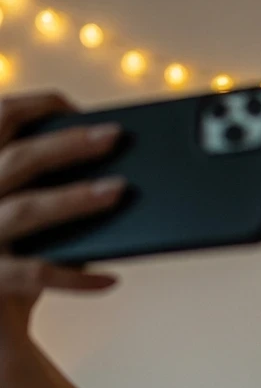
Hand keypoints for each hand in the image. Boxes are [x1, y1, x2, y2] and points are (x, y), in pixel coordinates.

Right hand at [0, 90, 126, 350]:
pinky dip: (76, 278)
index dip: (36, 107)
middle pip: (18, 160)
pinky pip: (36, 275)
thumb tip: (115, 174)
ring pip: (27, 210)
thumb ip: (50, 190)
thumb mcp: (25, 218)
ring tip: (119, 191)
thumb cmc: (14, 257)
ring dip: (75, 199)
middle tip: (115, 137)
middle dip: (68, 144)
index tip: (76, 109)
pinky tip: (110, 279)